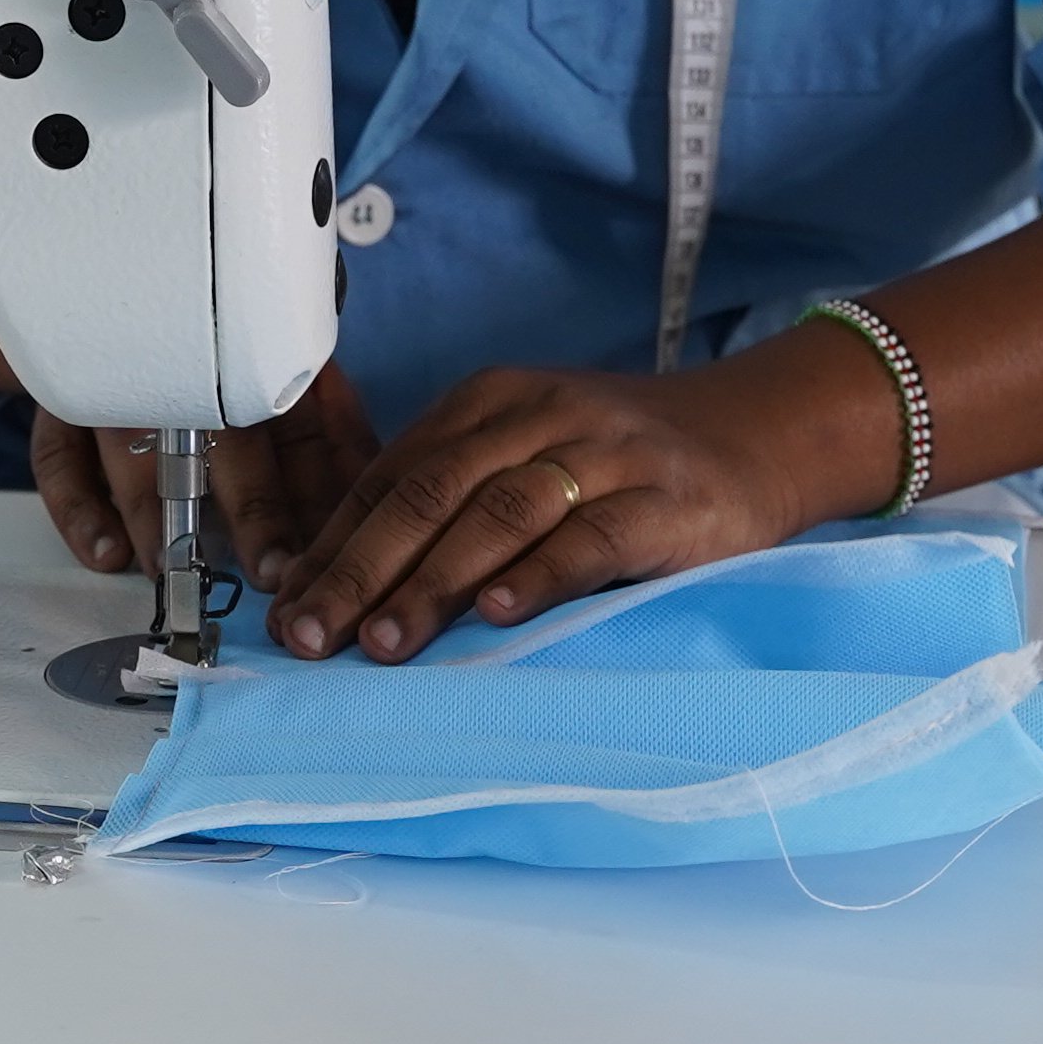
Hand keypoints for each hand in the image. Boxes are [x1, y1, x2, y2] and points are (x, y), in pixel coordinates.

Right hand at [0, 207, 379, 593]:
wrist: (124, 267)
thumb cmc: (226, 344)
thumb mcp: (290, 363)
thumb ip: (328, 422)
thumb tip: (373, 488)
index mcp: (261, 356)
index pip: (302, 426)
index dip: (320, 487)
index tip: (335, 540)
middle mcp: (193, 368)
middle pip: (225, 439)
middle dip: (255, 513)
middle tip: (272, 570)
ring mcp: (126, 382)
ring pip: (140, 454)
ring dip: (158, 523)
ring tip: (175, 572)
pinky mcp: (68, 401)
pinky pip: (61, 455)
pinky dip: (79, 509)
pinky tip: (105, 552)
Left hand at [269, 336, 901, 662]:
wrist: (758, 433)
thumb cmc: (622, 460)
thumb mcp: (529, 451)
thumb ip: (453, 497)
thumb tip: (346, 582)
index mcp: (489, 401)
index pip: (391, 475)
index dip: (332, 543)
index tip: (285, 607)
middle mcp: (539, 416)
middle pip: (429, 492)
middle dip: (361, 569)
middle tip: (313, 635)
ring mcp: (605, 455)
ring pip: (500, 514)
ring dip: (434, 582)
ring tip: (385, 642)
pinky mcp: (666, 501)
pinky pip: (593, 537)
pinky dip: (540, 575)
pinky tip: (499, 614)